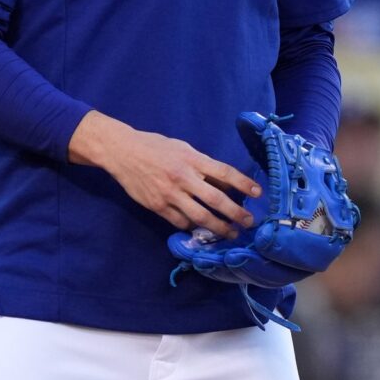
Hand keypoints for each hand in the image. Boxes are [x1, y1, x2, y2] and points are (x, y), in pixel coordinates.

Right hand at [71, 113, 258, 236]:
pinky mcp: (157, 206)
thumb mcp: (182, 149)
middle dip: (235, 213)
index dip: (243, 184)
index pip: (224, 172)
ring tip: (231, 232)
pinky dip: (192, 226)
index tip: (258, 193)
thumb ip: (203, 165)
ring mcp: (169, 194)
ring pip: (199, 216)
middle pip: (216, 199)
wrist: (121, 152)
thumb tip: (225, 183)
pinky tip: (200, 229)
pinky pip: (180, 221)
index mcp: (191, 159)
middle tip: (249, 222)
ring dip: (218, 227)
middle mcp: (183, 177)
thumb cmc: (154, 147)